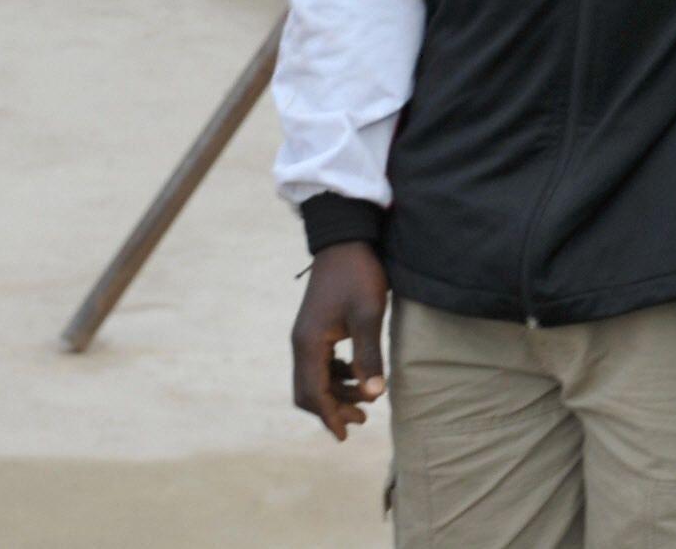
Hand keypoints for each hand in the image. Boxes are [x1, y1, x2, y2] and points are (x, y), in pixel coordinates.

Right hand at [290, 240, 388, 437]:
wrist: (346, 239)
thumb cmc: (358, 274)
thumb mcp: (368, 314)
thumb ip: (369, 355)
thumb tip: (374, 395)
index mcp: (308, 344)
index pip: (313, 394)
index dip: (329, 417)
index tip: (346, 436)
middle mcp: (301, 344)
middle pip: (309, 391)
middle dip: (333, 408)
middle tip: (363, 419)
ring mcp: (306, 336)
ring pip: (315, 378)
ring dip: (338, 392)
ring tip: (367, 398)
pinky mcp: (316, 328)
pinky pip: (320, 363)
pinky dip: (337, 375)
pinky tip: (358, 372)